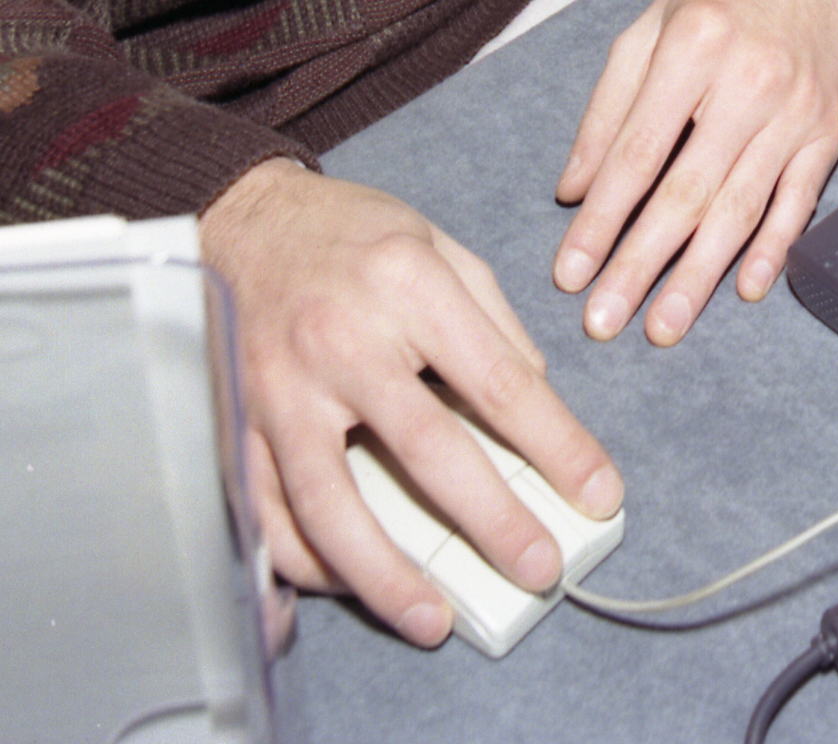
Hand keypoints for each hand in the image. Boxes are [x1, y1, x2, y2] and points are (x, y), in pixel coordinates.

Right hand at [200, 161, 621, 647]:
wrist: (248, 219)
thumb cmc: (355, 233)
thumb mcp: (440, 244)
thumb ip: (492, 319)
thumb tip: (536, 396)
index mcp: (410, 285)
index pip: (500, 381)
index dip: (556, 445)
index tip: (598, 493)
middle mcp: (344, 340)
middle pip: (427, 451)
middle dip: (492, 519)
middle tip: (539, 569)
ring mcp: (283, 389)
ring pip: (333, 504)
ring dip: (387, 574)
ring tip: (435, 617)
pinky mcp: (239, 423)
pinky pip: (267, 512)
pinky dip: (301, 562)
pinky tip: (344, 586)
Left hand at [553, 0, 837, 341]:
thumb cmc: (714, 1)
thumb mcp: (645, 31)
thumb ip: (607, 109)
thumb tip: (574, 192)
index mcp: (693, 47)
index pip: (637, 152)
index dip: (600, 220)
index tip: (569, 274)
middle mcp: (749, 80)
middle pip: (686, 191)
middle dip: (641, 264)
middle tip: (604, 321)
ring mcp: (795, 110)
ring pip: (740, 206)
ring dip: (700, 274)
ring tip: (663, 325)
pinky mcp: (829, 130)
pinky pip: (799, 201)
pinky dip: (772, 249)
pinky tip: (743, 288)